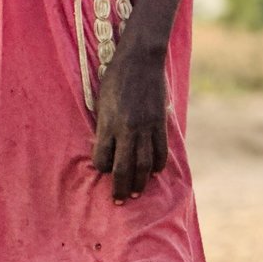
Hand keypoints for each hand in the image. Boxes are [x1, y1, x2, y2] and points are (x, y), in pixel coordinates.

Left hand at [91, 46, 168, 201]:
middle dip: (121, 188)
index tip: (103, 170)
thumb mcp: (102, 102)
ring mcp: (146, 126)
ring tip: (137, 192)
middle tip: (120, 201)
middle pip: (124, 168)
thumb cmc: (115, 78)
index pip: (102, 159)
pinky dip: (157, 164)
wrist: (140, 60)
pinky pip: (160, 151)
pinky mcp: (160, 122)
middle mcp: (127, 129)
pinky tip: (153, 171)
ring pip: (144, 163)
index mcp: (108, 123)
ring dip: (140, 181)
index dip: (101, 168)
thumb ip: (104, 125)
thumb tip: (106, 147)